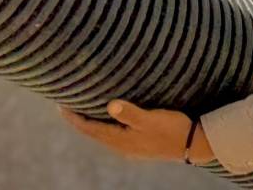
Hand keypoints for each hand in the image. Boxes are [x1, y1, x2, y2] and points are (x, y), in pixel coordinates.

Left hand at [61, 100, 215, 164]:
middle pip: (93, 133)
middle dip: (79, 120)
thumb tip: (110, 105)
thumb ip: (130, 112)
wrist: (192, 145)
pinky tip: (108, 118)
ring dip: (91, 123)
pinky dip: (104, 125)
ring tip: (82, 110)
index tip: (60, 106)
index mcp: (120, 140)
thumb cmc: (172, 129)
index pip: (89, 129)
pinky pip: (114, 135)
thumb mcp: (151, 118)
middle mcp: (122, 146)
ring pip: (103, 134)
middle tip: (66, 105)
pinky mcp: (139, 145)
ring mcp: (131, 147)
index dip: (74, 118)